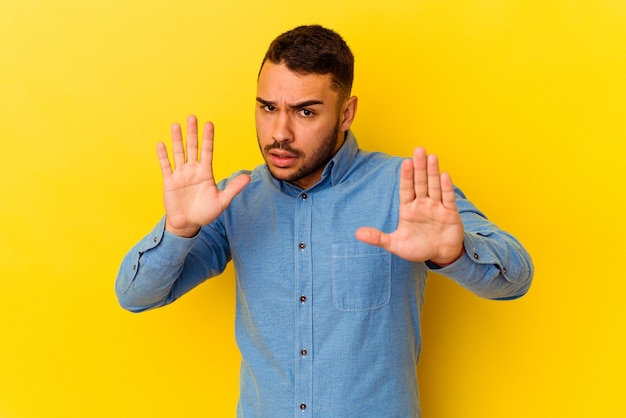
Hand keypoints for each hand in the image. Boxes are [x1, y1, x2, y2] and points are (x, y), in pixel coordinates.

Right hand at [157, 115, 249, 236]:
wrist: (188, 223)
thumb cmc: (205, 213)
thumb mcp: (222, 201)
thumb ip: (233, 188)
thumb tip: (248, 177)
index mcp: (205, 172)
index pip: (207, 151)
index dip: (208, 138)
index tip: (209, 124)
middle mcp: (192, 170)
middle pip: (192, 147)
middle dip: (192, 133)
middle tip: (193, 117)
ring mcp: (180, 174)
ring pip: (178, 153)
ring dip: (177, 140)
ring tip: (176, 125)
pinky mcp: (169, 181)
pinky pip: (166, 166)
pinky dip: (163, 156)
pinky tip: (161, 144)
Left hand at [356, 147, 463, 265]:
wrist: (440, 256)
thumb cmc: (418, 248)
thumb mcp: (395, 244)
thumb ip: (378, 238)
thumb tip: (357, 233)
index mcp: (408, 208)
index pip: (406, 189)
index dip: (406, 176)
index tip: (405, 162)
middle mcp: (422, 204)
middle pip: (420, 183)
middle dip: (420, 167)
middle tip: (419, 150)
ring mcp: (437, 207)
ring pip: (434, 186)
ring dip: (433, 172)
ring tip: (432, 156)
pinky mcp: (450, 213)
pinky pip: (447, 199)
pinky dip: (446, 188)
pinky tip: (445, 175)